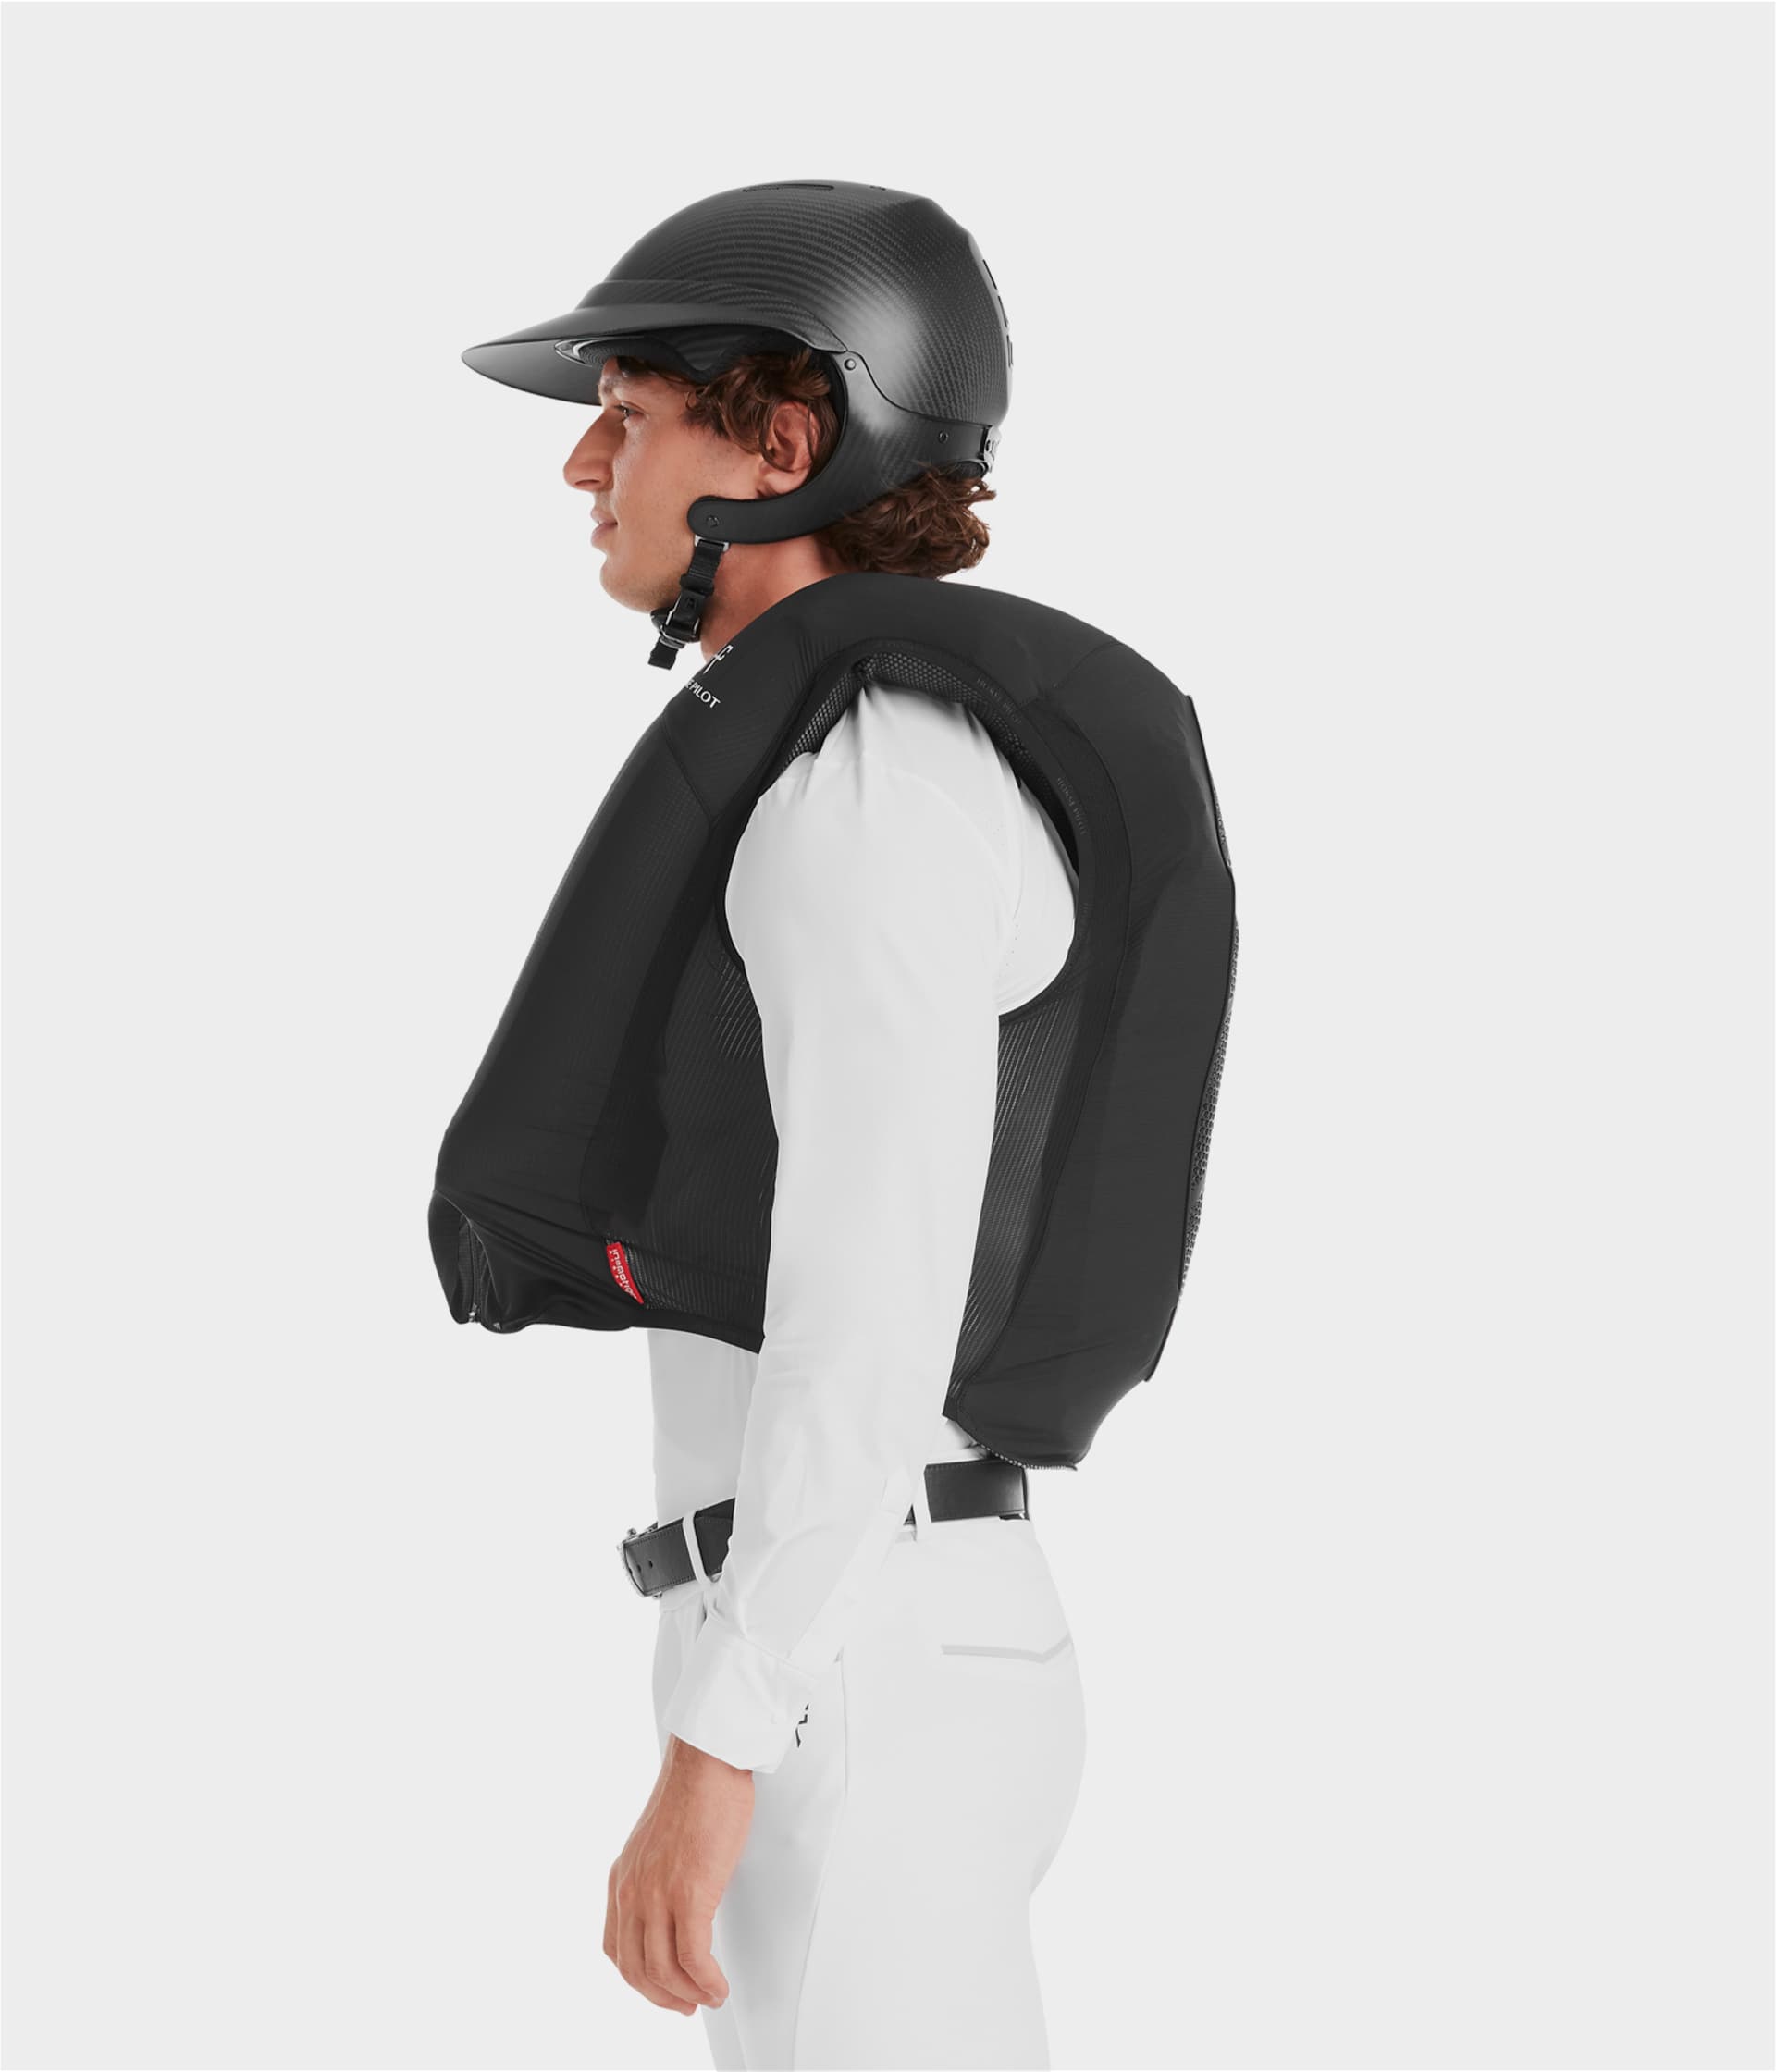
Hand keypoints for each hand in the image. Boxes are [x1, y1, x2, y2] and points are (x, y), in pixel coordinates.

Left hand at [605, 1733, 752, 2015]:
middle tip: (687, 2005)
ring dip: (689, 1994)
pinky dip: (707, 1981)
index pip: (616, 1948)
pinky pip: (694, 1959)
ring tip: (710, 1996)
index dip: (639, 1979)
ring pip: (664, 1971)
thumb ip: (655, 1874)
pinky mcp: (690, 1894)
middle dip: (663, 1997)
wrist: (707, 1762)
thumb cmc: (694, 1791)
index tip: (662, 1988)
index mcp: (622, 1878)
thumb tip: (672, 1901)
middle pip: (636, 1969)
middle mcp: (633, 1890)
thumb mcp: (656, 1842)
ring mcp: (658, 1894)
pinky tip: (718, 1985)